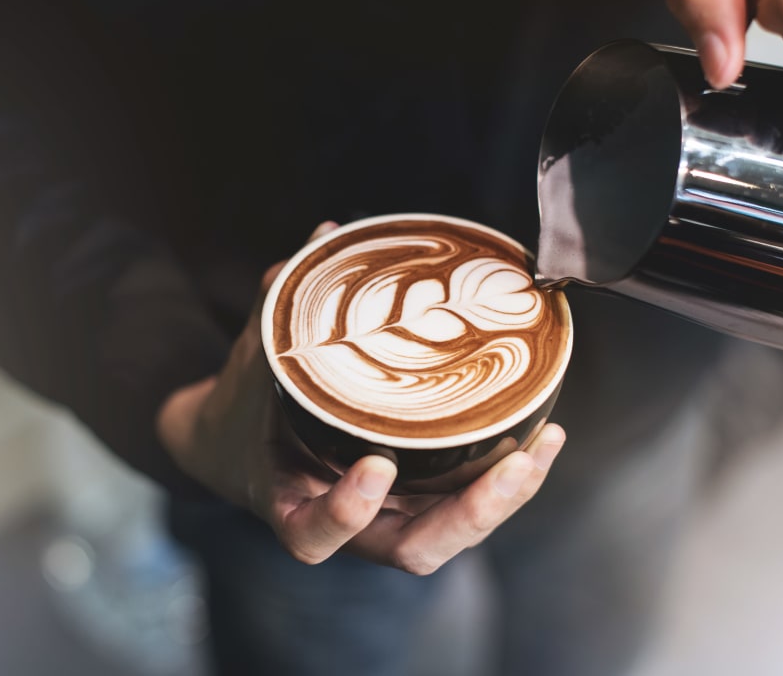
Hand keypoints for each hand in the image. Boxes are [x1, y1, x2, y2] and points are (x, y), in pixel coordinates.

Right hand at [157, 221, 566, 573]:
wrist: (239, 441)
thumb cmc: (245, 402)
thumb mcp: (255, 353)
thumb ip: (283, 299)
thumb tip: (328, 232)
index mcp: (290, 501)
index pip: (313, 535)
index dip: (344, 513)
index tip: (374, 465)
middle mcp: (348, 523)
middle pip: (413, 550)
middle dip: (469, 514)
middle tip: (512, 465)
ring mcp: (388, 516)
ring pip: (451, 534)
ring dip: (504, 499)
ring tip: (543, 445)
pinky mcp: (418, 499)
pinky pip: (465, 504)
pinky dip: (506, 481)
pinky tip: (543, 437)